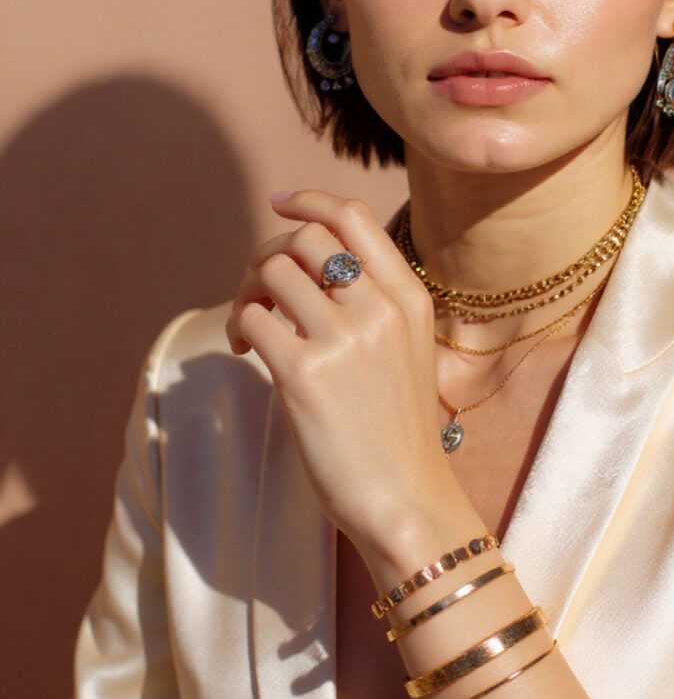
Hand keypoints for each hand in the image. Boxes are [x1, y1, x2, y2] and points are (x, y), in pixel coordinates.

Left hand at [225, 191, 457, 557]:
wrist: (405, 497)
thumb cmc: (399, 430)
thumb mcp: (408, 350)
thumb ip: (374, 303)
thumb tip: (310, 265)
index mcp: (410, 297)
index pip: (354, 217)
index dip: (310, 200)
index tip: (280, 203)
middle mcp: (381, 307)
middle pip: (306, 238)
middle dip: (269, 253)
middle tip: (259, 290)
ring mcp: (345, 338)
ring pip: (273, 271)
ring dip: (248, 291)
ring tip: (251, 327)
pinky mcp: (306, 374)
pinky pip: (253, 318)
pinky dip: (238, 327)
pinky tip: (246, 351)